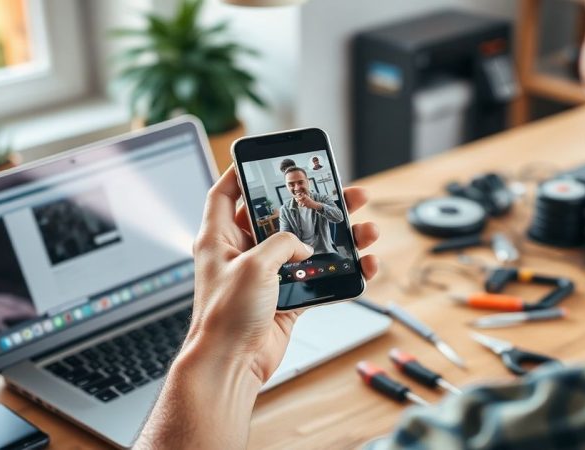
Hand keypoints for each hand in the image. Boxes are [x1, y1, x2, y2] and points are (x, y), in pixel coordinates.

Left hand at [181, 165, 379, 383]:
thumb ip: (281, 243)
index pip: (226, 192)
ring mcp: (266, 275)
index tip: (265, 159)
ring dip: (337, 237)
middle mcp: (242, 253)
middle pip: (280, 216)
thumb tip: (302, 245)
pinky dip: (341, 270)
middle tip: (339, 191)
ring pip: (306, 246)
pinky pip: (318, 276)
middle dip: (312, 204)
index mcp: (220, 238)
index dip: (242, 172)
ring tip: (364, 228)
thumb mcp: (253, 265)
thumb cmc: (224, 317)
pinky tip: (363, 264)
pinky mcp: (286, 297)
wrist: (232, 365)